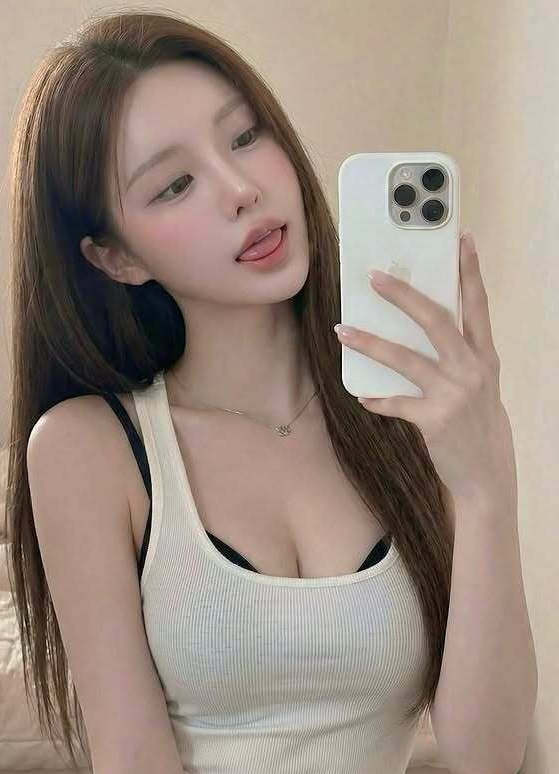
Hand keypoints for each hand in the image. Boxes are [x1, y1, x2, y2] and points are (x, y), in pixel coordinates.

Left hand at [335, 232, 516, 501]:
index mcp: (485, 357)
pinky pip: (396, 403)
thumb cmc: (480, 426)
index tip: (462, 239)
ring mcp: (454, 395)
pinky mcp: (435, 421)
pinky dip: (376, 399)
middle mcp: (473, 370)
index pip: (477, 305)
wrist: (488, 477)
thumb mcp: (480, 386)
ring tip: (342, 330)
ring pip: (405, 358)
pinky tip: (362, 395)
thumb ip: (458, 359)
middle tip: (374, 277)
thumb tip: (418, 336)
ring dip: (369, 343)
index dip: (470, 270)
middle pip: (436, 320)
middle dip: (403, 295)